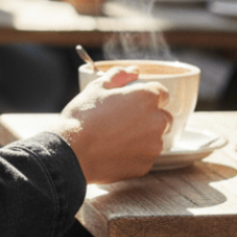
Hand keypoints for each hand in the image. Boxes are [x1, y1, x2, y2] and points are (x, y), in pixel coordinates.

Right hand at [50, 66, 171, 183]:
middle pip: (163, 116)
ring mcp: (153, 145)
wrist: (73, 152)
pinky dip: (135, 153)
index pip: (162, 92)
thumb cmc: (84, 116)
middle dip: (149, 116)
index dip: (147, 95)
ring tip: (117, 137)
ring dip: (143, 136)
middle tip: (124, 119)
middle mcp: (157, 121)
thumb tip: (133, 71)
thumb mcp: (97, 87)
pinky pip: (146, 156)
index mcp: (147, 97)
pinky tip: (115, 151)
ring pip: (155, 138)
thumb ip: (119, 75)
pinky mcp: (146, 165)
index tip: (133, 101)